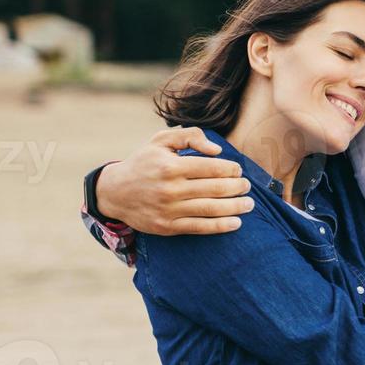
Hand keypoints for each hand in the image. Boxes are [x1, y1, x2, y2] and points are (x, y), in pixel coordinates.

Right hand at [96, 127, 251, 234]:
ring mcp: (169, 210)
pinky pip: (200, 227)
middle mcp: (170, 189)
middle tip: (247, 187)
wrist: (114, 192)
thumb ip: (191, 136)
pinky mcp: (167, 227)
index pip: (212, 168)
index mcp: (171, 166)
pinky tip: (236, 223)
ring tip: (249, 204)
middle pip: (215, 189)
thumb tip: (217, 150)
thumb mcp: (161, 140)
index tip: (238, 170)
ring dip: (236, 207)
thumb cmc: (143, 162)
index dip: (231, 169)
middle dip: (238, 188)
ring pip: (211, 209)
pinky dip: (221, 226)